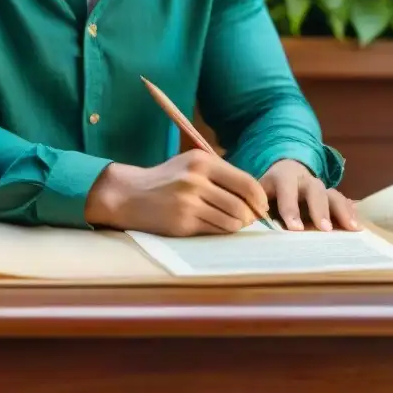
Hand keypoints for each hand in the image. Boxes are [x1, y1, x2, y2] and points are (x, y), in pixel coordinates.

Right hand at [85, 149, 269, 235]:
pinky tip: (219, 227)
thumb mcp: (192, 164)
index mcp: (202, 161)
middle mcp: (196, 180)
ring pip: (230, 220)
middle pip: (241, 204)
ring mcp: (188, 202)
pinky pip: (214, 230)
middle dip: (251, 216)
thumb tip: (255, 195)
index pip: (245, 182)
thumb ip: (221, 174)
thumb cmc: (167, 178)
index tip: (262, 207)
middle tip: (251, 219)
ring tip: (236, 224)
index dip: (259, 198)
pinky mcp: (182, 223)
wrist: (130, 194)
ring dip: (238, 226)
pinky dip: (222, 231)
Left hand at [260, 159, 359, 231]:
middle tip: (325, 229)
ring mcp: (321, 188)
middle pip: (315, 191)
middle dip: (320, 210)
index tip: (295, 229)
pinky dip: (351, 213)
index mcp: (283, 177)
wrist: (285, 172)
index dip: (291, 209)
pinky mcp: (331, 196)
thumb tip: (247, 225)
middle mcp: (305, 180)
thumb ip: (254, 206)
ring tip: (352, 228)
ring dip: (342, 212)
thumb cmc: (268, 190)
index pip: (287, 192)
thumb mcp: (257, 193)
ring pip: (333, 195)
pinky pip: (344, 202)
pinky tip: (358, 226)